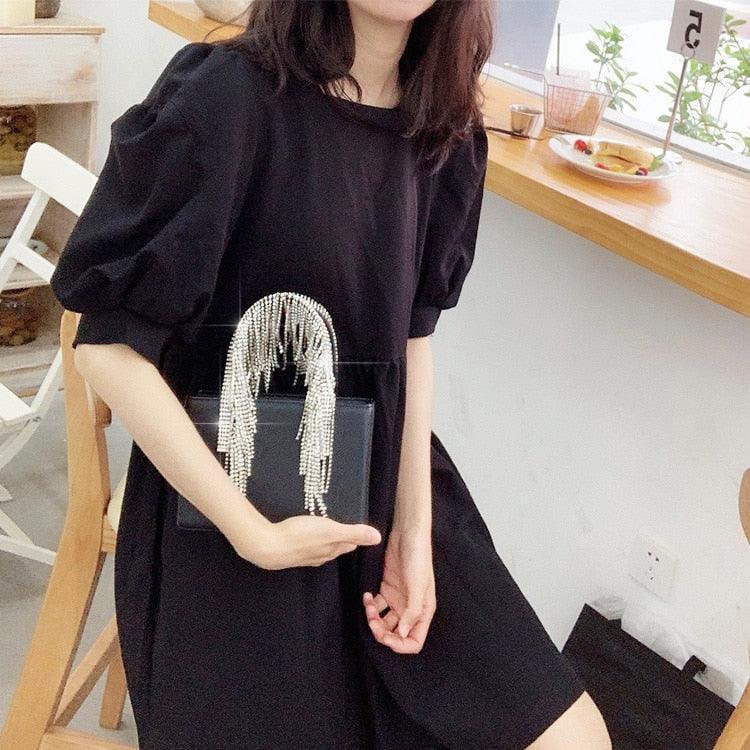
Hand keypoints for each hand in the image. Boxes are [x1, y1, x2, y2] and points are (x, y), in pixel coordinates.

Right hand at [232, 513, 381, 570]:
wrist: (267, 547)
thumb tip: (378, 538)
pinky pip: (305, 545)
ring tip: (327, 528)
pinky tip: (305, 532)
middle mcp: (320, 555)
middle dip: (342, 538)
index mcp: (332, 549)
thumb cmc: (301, 537)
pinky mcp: (291, 551)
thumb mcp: (331, 531)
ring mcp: (304, 555)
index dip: (355, 536)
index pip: (349, 544)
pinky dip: (309, 538)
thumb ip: (353, 533)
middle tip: (346, 526)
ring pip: (320, 547)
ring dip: (325, 538)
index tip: (360, 529)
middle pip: (336, 546)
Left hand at [363, 525, 435, 653]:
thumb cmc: (418, 558)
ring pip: (385, 621)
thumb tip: (402, 634)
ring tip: (369, 605)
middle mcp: (411, 608)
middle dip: (383, 632)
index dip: (400, 644)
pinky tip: (367, 595)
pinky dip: (370, 605)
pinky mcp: (388, 588)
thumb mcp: (418, 585)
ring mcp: (398, 598)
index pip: (414, 640)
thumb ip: (412, 611)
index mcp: (423, 611)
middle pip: (397, 633)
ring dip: (374, 619)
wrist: (408, 534)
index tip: (385, 637)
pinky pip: (378, 605)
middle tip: (372, 621)